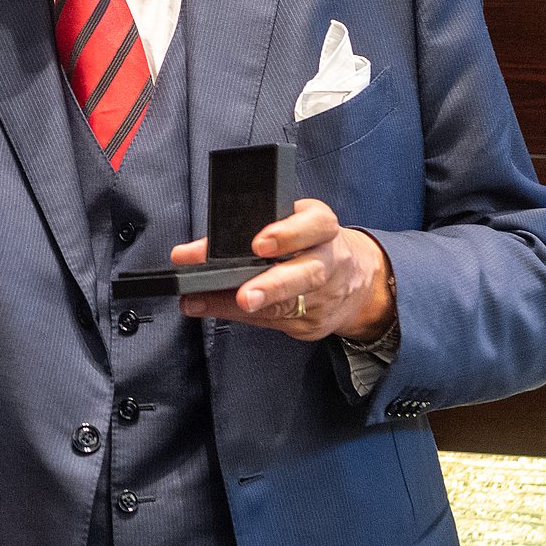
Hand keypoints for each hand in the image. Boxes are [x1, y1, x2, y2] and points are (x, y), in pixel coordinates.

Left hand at [170, 199, 393, 341]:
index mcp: (324, 229)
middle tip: (244, 296)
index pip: (315, 225)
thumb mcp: (288, 222)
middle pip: (307, 274)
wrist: (357, 280)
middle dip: (272, 286)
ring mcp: (325, 297)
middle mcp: (329, 262)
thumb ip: (247, 229)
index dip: (289, 234)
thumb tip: (189, 254)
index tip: (260, 243)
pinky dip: (243, 318)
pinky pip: (276, 323)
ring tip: (204, 304)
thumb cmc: (308, 243)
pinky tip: (217, 311)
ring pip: (284, 306)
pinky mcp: (314, 324)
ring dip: (239, 308)